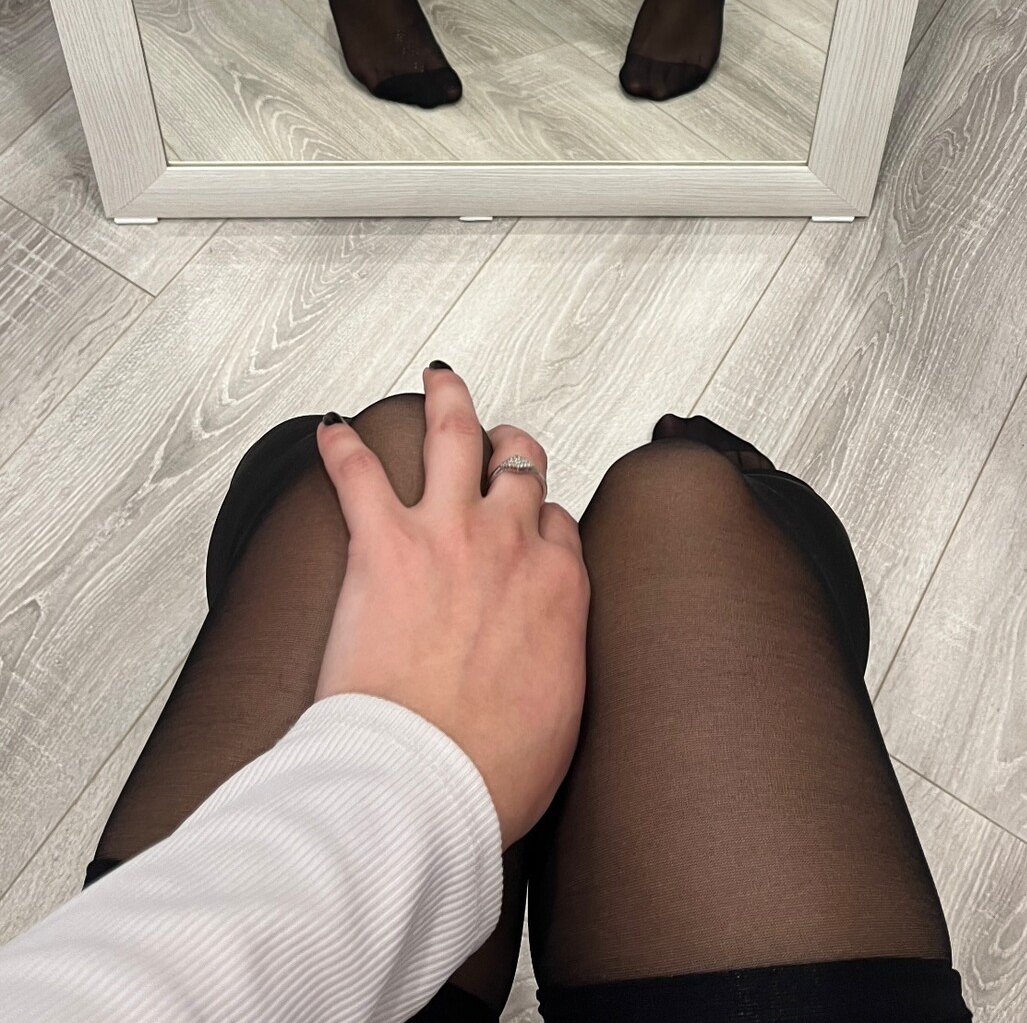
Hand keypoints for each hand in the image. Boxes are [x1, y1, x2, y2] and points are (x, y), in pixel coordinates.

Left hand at [314, 365, 589, 848]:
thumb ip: (557, 671)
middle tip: (500, 440)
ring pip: (453, 438)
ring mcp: (446, 534)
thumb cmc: (488, 771)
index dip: (540, 516)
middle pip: (519, 467)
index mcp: (558, 588)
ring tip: (439, 380)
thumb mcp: (560, 721)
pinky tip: (330, 429)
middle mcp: (509, 544)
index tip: (531, 520)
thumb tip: (547, 673)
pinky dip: (340, 446)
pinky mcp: (382, 543)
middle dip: (510, 447)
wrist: (427, 781)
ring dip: (446, 401)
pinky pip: (357, 474)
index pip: (557, 524)